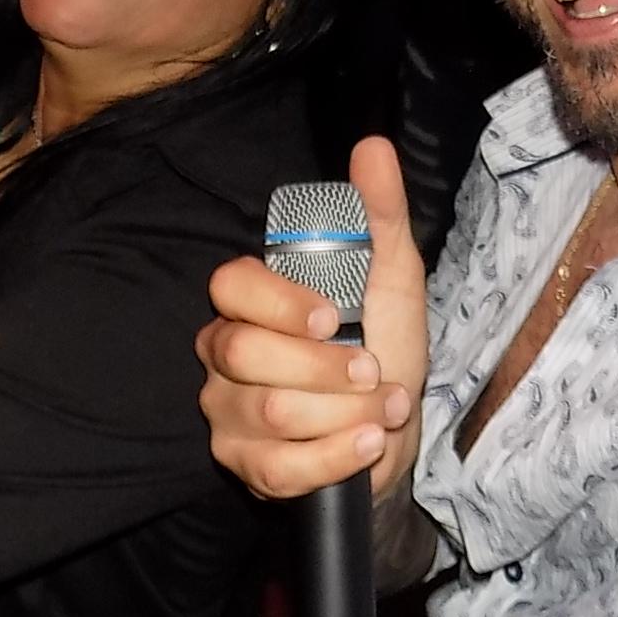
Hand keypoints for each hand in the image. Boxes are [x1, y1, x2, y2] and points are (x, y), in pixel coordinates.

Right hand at [196, 138, 428, 500]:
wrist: (393, 432)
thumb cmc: (383, 344)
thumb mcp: (392, 276)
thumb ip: (380, 213)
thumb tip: (372, 147)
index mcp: (250, 302)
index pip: (229, 286)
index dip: (277, 302)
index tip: (331, 316)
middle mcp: (224, 353)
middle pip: (244, 354)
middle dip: (323, 368)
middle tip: (372, 371)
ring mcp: (227, 413)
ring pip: (268, 412)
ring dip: (343, 414)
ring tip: (382, 408)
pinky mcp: (244, 468)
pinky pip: (277, 469)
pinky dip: (332, 458)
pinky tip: (365, 444)